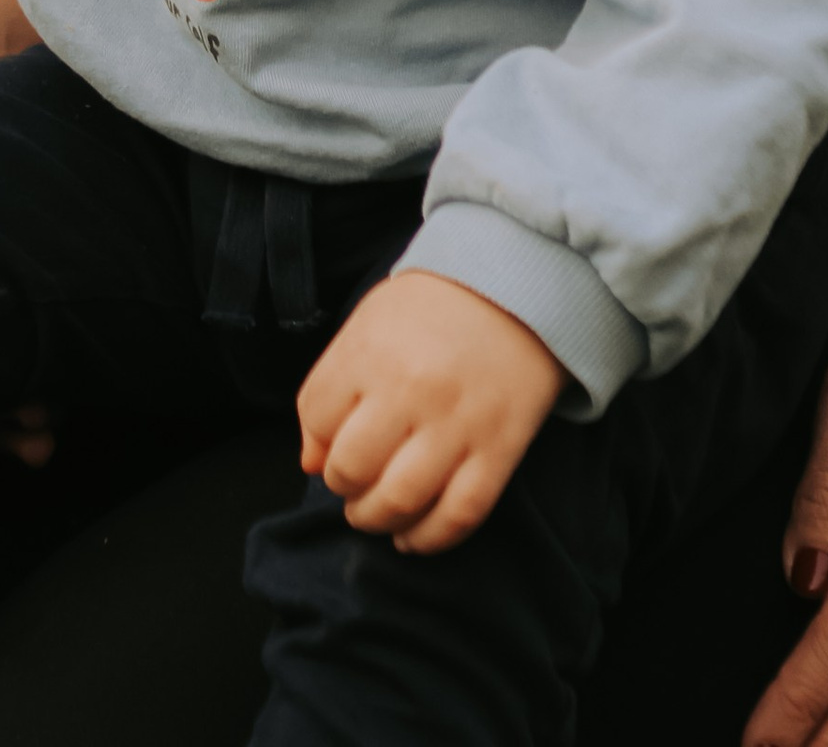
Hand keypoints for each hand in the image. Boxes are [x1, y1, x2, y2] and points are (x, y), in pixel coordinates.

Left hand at [297, 271, 563, 553]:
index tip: (330, 447)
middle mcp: (411, 389)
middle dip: (344, 488)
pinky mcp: (499, 451)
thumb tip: (310, 460)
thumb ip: (333, 385)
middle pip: (352, 467)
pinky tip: (412, 538)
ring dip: (378, 521)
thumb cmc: (433, 308)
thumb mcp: (370, 324)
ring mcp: (457, 423)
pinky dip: (430, 539)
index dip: (318, 442)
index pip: (317, 417)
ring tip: (376, 515)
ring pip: (401, 500)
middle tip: (352, 487)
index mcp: (372, 350)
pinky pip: (459, 514)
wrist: (517, 287)